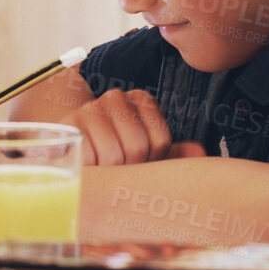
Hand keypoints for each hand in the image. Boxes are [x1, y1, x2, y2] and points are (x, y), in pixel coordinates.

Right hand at [65, 88, 208, 166]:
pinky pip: (89, 158)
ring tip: (104, 169)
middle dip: (130, 168)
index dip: (152, 160)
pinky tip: (88, 166)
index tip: (140, 162)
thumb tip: (200, 153)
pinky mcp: (68, 126)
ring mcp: (89, 109)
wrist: (71, 150)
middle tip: (120, 170)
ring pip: (114, 154)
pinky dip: (91, 170)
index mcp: (140, 99)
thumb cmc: (116, 153)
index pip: (160, 139)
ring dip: (110, 172)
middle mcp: (114, 97)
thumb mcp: (147, 155)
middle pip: (138, 146)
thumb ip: (174, 155)